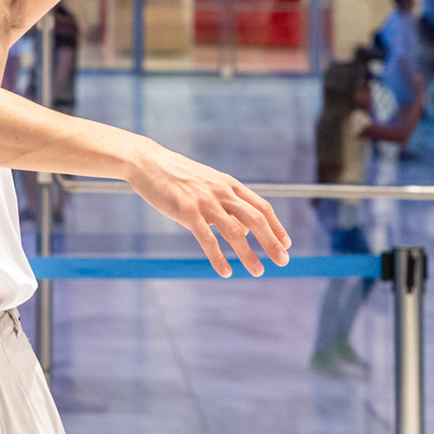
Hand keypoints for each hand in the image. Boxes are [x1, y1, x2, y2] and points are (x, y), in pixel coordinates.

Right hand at [124, 141, 292, 277]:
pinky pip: (207, 239)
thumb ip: (226, 202)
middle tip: (283, 261)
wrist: (147, 162)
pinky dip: (218, 257)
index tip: (286, 243)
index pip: (261, 206)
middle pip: (255, 219)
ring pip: (234, 231)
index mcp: (228, 184)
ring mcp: (205, 201)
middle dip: (271, 241)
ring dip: (248, 254)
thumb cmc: (177, 174)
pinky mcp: (187, 212)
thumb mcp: (207, 183)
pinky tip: (225, 271)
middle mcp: (221, 192)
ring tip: (258, 271)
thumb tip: (243, 229)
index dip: (276, 226)